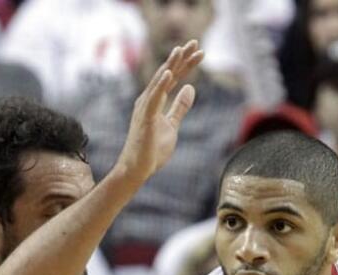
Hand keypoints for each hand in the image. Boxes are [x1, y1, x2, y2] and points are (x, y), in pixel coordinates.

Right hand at [116, 40, 204, 186]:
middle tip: (196, 43)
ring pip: (160, 81)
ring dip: (172, 65)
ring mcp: (145, 107)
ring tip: (182, 49)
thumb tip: (190, 88)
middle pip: (168, 73)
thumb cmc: (151, 149)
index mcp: (155, 100)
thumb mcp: (172, 125)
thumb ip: (180, 107)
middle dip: (182, 58)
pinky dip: (161, 85)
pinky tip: (169, 73)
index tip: (200, 52)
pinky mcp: (145, 117)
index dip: (187, 64)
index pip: (174, 77)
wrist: (137, 169)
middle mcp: (148, 99)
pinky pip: (153, 98)